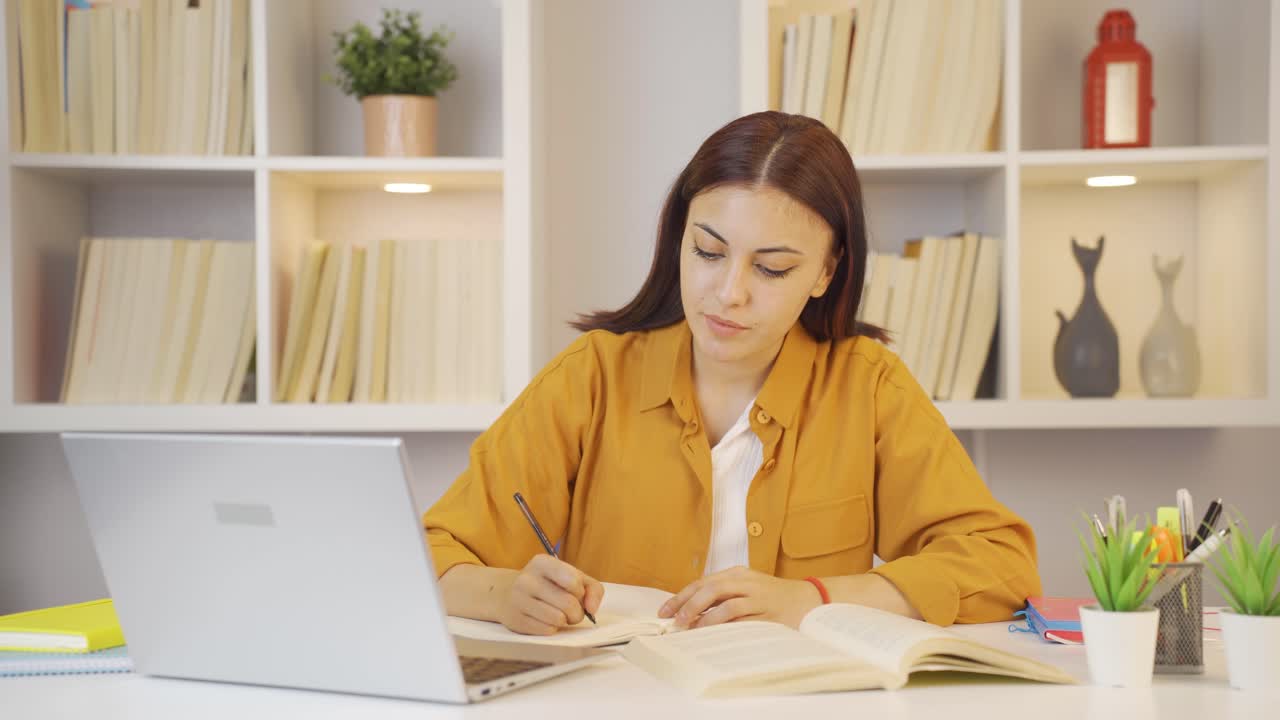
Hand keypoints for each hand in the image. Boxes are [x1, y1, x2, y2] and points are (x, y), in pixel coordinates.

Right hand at [497, 554, 603, 635]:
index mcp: (542, 563)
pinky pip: (546, 630)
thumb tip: (592, 609)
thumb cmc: (549, 585)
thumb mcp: (571, 577)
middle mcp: (527, 579)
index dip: (580, 592)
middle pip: (568, 604)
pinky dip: (552, 628)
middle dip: (577, 612)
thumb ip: (592, 589)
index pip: (573, 581)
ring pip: (558, 619)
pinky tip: (545, 620)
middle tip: (573, 612)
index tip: (576, 593)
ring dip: (565, 621)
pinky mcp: (515, 620)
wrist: (508, 594)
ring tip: (559, 615)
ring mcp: (518, 600)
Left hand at [657, 566, 821, 629]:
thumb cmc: (773, 599)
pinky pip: (742, 616)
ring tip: (691, 627)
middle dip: (688, 603)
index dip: (681, 596)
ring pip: (725, 601)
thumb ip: (723, 598)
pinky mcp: (768, 610)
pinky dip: (725, 624)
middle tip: (674, 620)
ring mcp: (758, 595)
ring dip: (705, 615)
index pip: (702, 582)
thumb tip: (690, 616)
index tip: (665, 611)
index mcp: (737, 573)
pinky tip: (714, 632)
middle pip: (710, 587)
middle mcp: (746, 580)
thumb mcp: (747, 591)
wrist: (808, 600)